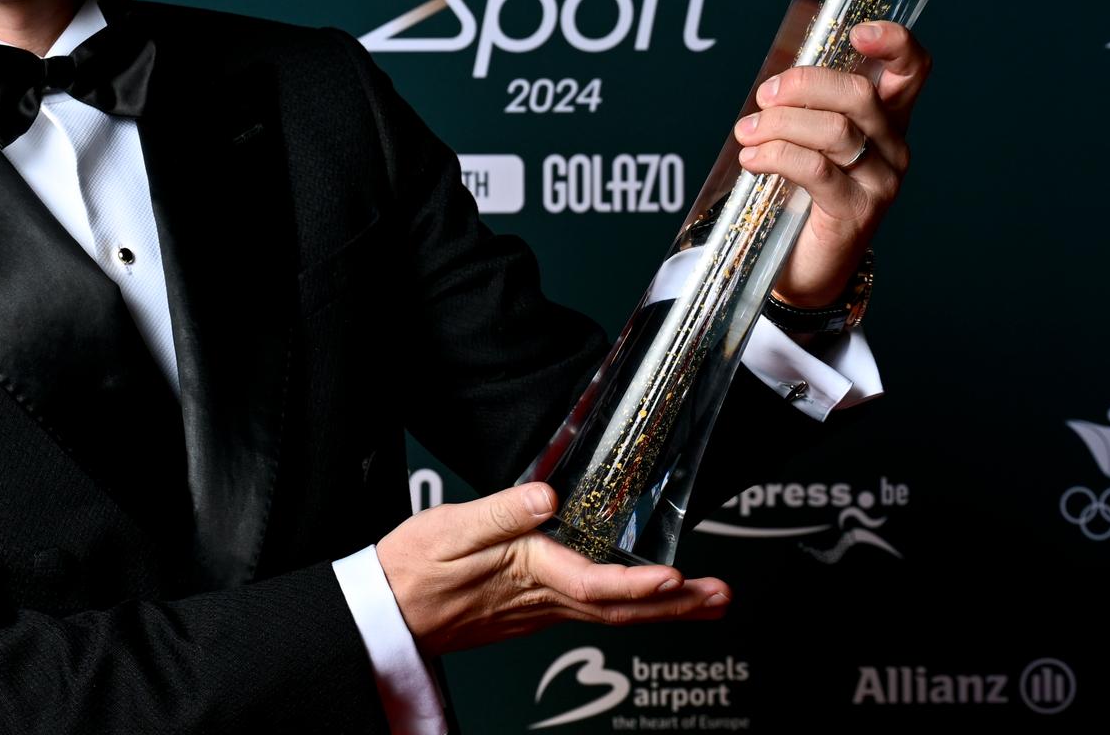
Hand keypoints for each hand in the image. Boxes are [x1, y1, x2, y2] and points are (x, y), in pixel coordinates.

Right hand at [374, 481, 730, 656]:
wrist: (388, 610)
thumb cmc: (413, 568)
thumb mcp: (448, 528)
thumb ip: (500, 511)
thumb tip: (546, 496)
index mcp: (525, 571)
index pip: (593, 584)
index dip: (637, 583)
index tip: (672, 575)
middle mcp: (541, 596)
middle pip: (619, 608)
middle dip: (675, 605)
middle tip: (720, 596)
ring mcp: (540, 608)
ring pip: (612, 614)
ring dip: (663, 609)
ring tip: (706, 600)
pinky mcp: (534, 608)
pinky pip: (593, 611)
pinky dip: (630, 607)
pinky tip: (647, 601)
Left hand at [732, 19, 929, 306]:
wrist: (807, 266)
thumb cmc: (803, 193)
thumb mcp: (807, 139)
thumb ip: (804, 105)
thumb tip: (776, 75)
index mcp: (887, 119)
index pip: (912, 71)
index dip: (894, 44)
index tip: (858, 33)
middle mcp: (894, 147)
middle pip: (859, 95)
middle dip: (802, 86)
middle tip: (763, 97)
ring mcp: (880, 180)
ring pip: (835, 131)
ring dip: (779, 124)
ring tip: (747, 134)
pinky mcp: (856, 211)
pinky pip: (816, 169)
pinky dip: (776, 156)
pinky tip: (752, 159)